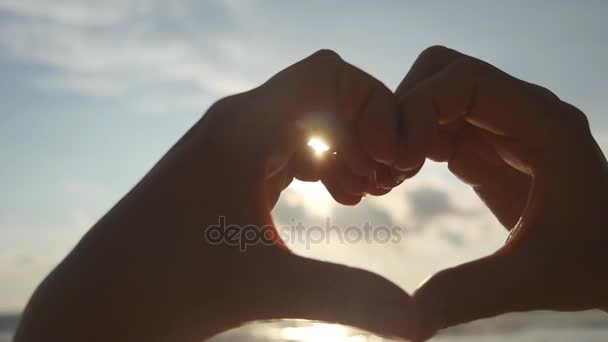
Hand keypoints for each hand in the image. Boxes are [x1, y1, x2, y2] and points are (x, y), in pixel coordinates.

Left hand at [15, 50, 415, 341]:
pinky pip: (286, 145)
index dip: (374, 104)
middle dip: (365, 133)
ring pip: (305, 120)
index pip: (328, 73)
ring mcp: (230, 145)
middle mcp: (238, 124)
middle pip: (324, 94)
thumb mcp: (267, 287)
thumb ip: (349, 297)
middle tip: (381, 187)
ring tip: (357, 197)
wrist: (101, 301)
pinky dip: (319, 162)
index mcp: (246, 128)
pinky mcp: (227, 169)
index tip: (390, 162)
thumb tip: (421, 323)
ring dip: (342, 149)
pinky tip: (330, 200)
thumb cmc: (167, 288)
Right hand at [395, 46, 607, 339]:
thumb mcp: (534, 279)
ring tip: (389, 178)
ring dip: (400, 128)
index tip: (398, 158)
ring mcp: (500, 128)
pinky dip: (407, 145)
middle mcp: (520, 113)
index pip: (465, 79)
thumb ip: (471, 291)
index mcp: (544, 126)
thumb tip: (406, 318)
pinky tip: (400, 181)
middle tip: (389, 165)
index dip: (418, 107)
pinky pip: (433, 126)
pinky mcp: (484, 148)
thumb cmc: (593, 264)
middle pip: (441, 73)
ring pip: (431, 96)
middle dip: (402, 111)